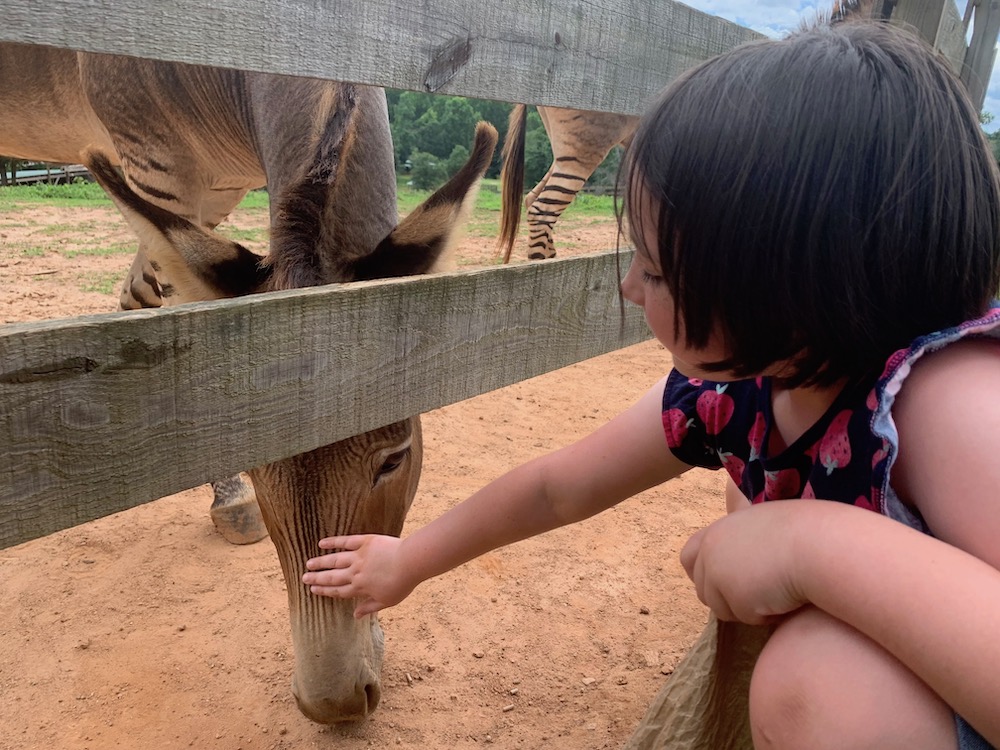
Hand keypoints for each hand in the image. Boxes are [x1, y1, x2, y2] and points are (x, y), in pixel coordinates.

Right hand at [302, 534, 415, 617]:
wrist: (411, 562)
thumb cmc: (402, 583)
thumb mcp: (387, 601)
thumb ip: (369, 607)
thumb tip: (355, 616)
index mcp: (360, 588)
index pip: (338, 591)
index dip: (325, 591)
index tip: (313, 590)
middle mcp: (355, 573)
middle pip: (332, 576)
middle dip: (317, 578)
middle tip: (304, 578)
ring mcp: (359, 556)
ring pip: (334, 560)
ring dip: (320, 562)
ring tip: (309, 563)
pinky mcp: (365, 542)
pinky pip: (345, 541)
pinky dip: (333, 542)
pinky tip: (322, 543)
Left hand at [680, 501, 814, 624]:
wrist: (818, 544)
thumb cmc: (803, 531)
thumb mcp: (764, 522)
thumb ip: (743, 529)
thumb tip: (733, 518)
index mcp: (717, 530)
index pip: (688, 556)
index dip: (702, 574)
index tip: (724, 582)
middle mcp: (710, 551)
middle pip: (704, 590)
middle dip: (728, 598)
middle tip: (760, 592)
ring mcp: (718, 574)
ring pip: (723, 609)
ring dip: (748, 608)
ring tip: (776, 590)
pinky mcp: (733, 597)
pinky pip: (746, 619)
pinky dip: (765, 616)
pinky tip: (784, 598)